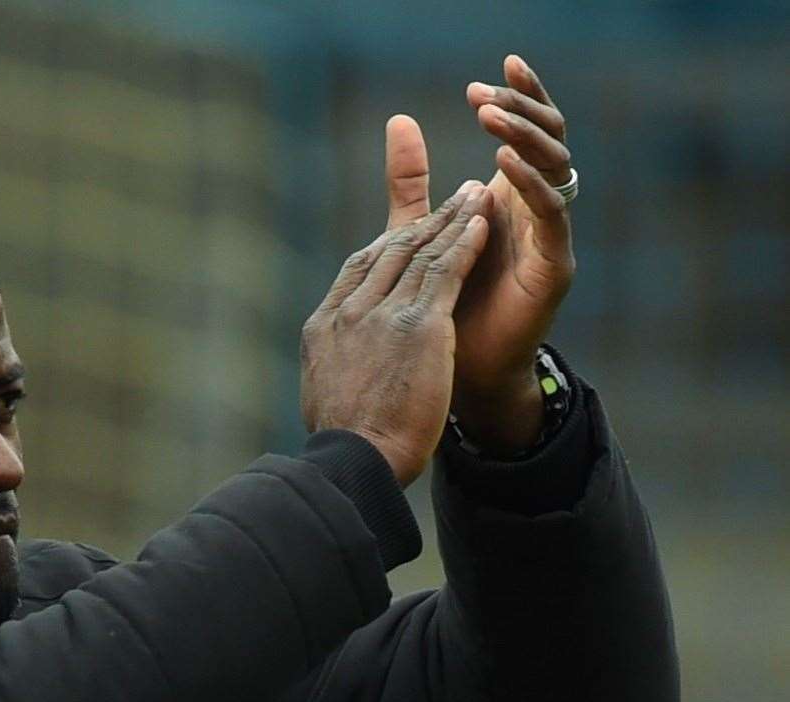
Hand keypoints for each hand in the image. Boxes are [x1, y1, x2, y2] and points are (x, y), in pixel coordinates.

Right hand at [301, 185, 493, 486]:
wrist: (355, 458)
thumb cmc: (343, 444)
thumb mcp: (324, 394)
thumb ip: (335, 368)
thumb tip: (337, 372)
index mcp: (325, 326)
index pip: (359, 270)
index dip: (387, 245)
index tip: (409, 230)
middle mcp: (351, 311)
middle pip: (390, 252)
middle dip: (426, 220)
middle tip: (455, 197)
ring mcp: (382, 315)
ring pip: (421, 254)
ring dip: (453, 220)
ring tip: (476, 196)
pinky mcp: (419, 326)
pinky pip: (445, 272)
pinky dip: (465, 243)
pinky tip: (483, 223)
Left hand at [384, 55, 575, 452]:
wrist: (458, 377)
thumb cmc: (442, 307)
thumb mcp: (419, 232)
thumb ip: (412, 181)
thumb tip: (398, 119)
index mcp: (510, 197)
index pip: (528, 131)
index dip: (518, 98)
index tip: (489, 71)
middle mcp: (536, 210)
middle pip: (549, 139)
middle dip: (522, 110)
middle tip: (487, 93)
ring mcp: (550, 236)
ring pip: (556, 168)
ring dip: (524, 138)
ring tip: (491, 117)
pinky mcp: (554, 266)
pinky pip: (552, 215)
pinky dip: (531, 187)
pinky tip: (501, 169)